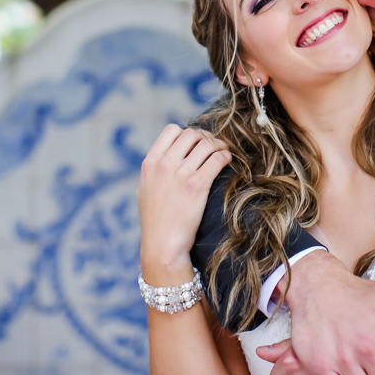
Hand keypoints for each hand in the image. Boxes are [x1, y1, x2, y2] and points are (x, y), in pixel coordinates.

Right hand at [138, 123, 231, 278]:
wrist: (162, 245)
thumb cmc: (156, 219)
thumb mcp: (146, 188)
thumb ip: (156, 168)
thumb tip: (171, 152)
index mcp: (150, 163)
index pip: (172, 130)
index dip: (187, 132)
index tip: (196, 142)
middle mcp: (164, 165)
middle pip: (192, 134)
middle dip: (206, 137)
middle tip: (214, 145)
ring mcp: (181, 174)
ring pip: (206, 144)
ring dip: (219, 145)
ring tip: (224, 151)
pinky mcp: (197, 185)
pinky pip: (216, 159)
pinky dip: (225, 156)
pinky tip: (227, 160)